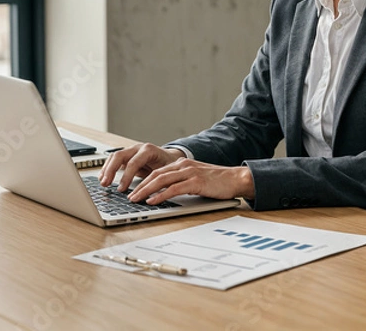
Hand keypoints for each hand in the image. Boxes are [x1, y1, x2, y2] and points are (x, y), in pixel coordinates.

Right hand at [98, 143, 183, 191]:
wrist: (170, 157)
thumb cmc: (169, 165)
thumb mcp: (167, 172)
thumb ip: (158, 180)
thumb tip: (151, 194)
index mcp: (149, 150)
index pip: (134, 162)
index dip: (126, 176)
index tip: (121, 189)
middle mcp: (138, 148)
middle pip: (120, 155)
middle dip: (111, 170)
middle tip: (105, 184)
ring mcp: (132, 150)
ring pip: (115, 156)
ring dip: (107, 169)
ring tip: (103, 182)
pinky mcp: (127, 156)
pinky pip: (114, 160)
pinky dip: (107, 168)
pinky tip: (103, 177)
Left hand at [127, 159, 255, 203]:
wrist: (236, 178)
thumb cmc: (218, 182)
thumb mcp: (196, 178)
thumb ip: (182, 181)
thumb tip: (166, 192)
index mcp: (182, 163)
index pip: (157, 171)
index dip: (143, 180)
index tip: (133, 190)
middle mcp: (183, 165)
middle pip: (155, 174)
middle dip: (140, 185)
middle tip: (129, 196)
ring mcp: (189, 172)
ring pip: (161, 180)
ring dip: (146, 190)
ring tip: (135, 199)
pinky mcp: (195, 182)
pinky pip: (173, 189)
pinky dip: (160, 195)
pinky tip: (152, 201)